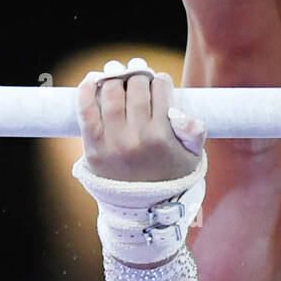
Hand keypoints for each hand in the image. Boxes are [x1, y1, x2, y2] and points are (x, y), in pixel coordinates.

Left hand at [76, 57, 206, 181]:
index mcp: (162, 137)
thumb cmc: (170, 175)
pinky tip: (92, 79)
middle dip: (138, 75)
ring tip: (118, 75)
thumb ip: (194, 132)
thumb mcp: (192, 158)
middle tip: (138, 73)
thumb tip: (179, 111)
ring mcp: (113, 142)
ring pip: (111, 93)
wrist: (144, 207)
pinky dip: (86, 90)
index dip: (160, 81)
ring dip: (115, 78)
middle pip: (136, 87)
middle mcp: (137, 138)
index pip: (160, 90)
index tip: (158, 82)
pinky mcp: (93, 147)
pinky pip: (86, 110)